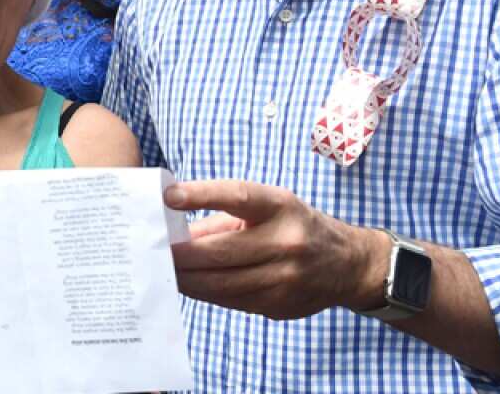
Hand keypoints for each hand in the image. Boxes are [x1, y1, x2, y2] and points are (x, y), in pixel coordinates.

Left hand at [166, 180, 386, 319]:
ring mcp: (284, 278)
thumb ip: (220, 218)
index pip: (236, 196)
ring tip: (163, 272)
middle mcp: (285, 241)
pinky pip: (230, 301)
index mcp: (279, 207)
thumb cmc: (294, 226)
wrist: (347, 264)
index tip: (169, 196)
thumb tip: (172, 231)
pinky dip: (205, 293)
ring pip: (220, 284)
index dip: (201, 195)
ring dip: (186, 279)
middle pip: (219, 252)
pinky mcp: (279, 305)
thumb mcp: (267, 207)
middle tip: (151, 251)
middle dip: (180, 255)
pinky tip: (188, 286)